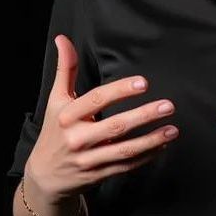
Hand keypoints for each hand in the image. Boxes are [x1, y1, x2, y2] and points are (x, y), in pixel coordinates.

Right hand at [25, 34, 179, 202]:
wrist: (43, 176)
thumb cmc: (55, 130)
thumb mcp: (56, 99)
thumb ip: (65, 69)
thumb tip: (62, 38)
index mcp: (68, 116)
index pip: (97, 100)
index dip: (120, 90)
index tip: (143, 83)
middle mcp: (78, 139)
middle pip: (115, 126)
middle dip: (144, 115)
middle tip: (168, 105)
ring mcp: (88, 160)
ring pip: (124, 150)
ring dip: (151, 140)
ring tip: (172, 129)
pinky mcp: (98, 175)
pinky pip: (125, 166)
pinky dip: (146, 157)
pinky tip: (163, 145)